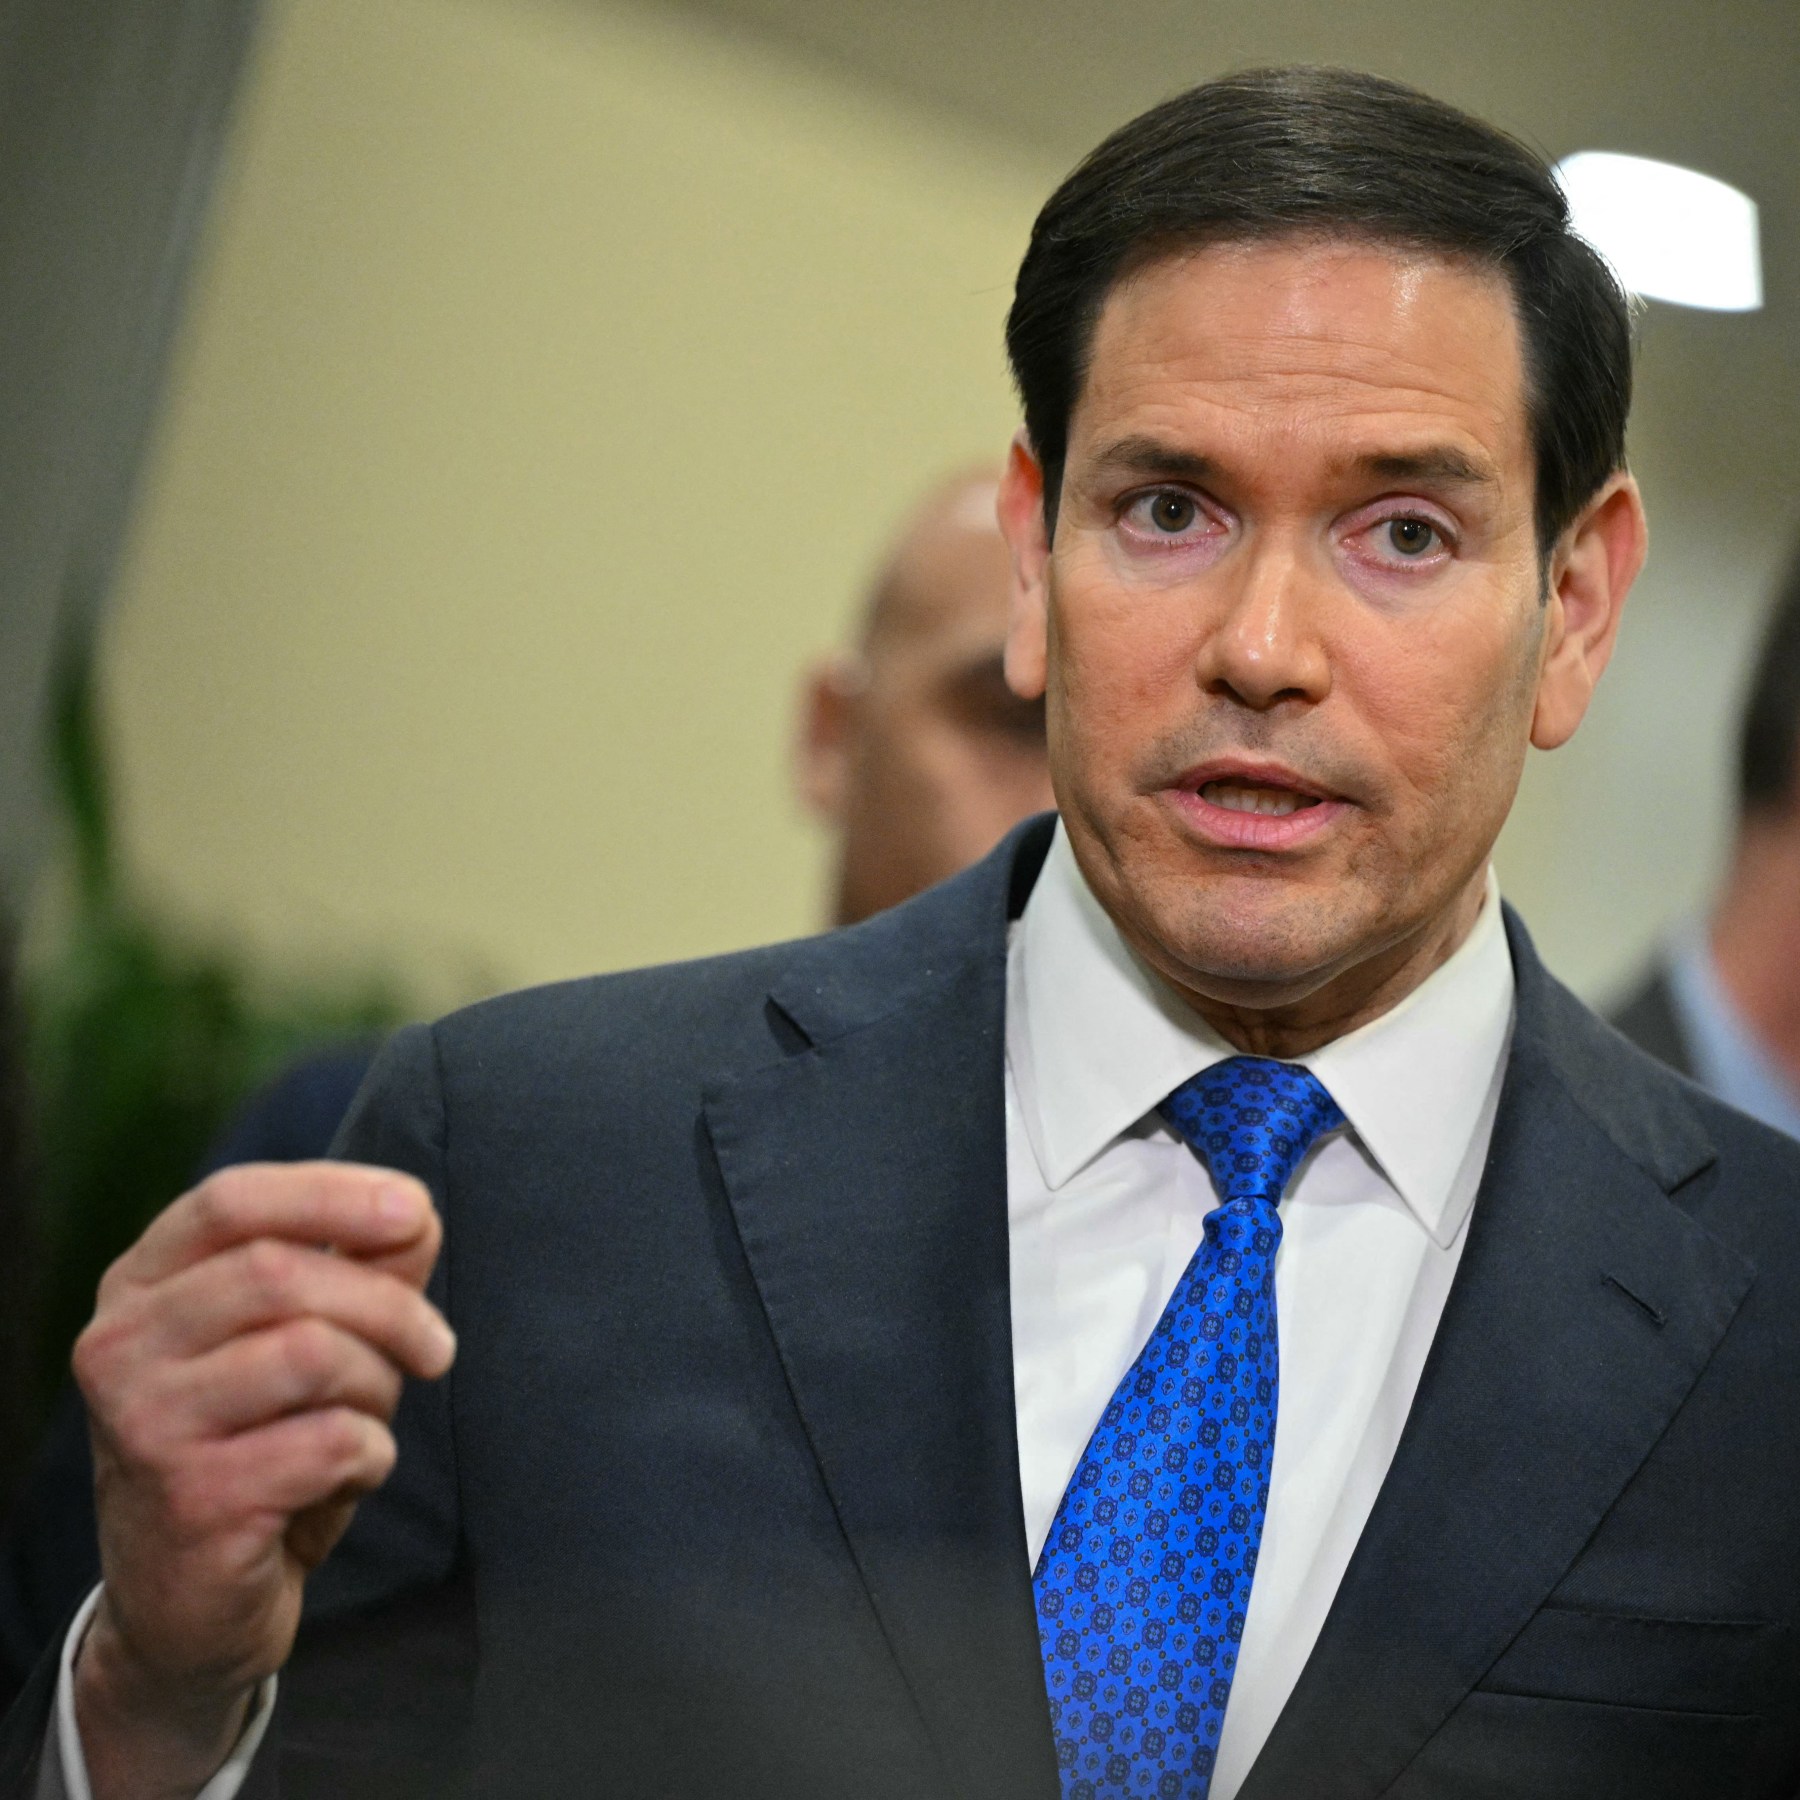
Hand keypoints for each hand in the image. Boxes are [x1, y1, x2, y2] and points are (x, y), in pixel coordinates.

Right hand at [67, 1162, 454, 1799]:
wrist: (189, 1609)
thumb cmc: (260, 1446)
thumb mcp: (307, 1340)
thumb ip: (360, 1269)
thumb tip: (414, 1215)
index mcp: (142, 1286)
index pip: (232, 1199)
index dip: (332, 1192)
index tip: (415, 1211)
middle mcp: (122, 1345)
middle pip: (283, 1273)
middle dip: (389, 1307)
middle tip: (435, 1350)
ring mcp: (145, 1425)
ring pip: (312, 1352)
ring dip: (379, 1386)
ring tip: (370, 1421)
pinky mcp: (190, 1500)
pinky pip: (329, 1441)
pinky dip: (371, 1454)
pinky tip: (347, 1476)